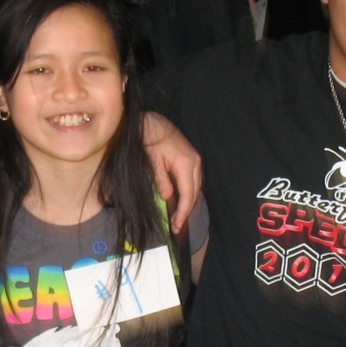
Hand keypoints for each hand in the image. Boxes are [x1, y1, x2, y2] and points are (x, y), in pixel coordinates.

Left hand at [143, 112, 201, 232]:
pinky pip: (193, 179)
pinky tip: (180, 199)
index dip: (183, 212)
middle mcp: (196, 162)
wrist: (150, 120)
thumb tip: (168, 197)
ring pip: (196, 187)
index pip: (188, 195)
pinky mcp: (191, 157)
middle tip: (176, 225)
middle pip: (195, 193)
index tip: (176, 226)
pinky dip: (188, 191)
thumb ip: (161, 180)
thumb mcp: (152, 160)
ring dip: (188, 201)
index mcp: (187, 164)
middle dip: (186, 210)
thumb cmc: (149, 137)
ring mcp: (195, 159)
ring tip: (178, 216)